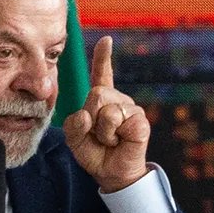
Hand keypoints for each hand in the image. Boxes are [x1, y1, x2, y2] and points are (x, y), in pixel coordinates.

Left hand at [62, 35, 149, 193]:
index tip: (106, 40)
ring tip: (110, 140)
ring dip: (101, 131)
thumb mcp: (75, 139)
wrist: (111, 173)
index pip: (102, 75)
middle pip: (96, 93)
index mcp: (101, 100)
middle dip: (90, 117)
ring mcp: (131, 109)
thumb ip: (73, 124)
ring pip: (106, 109)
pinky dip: (113, 136)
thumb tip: (87, 115)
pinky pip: (118, 120)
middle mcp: (117, 100)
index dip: (103, 57)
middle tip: (98, 134)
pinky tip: (120, 141)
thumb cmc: (94, 153)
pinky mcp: (140, 121)